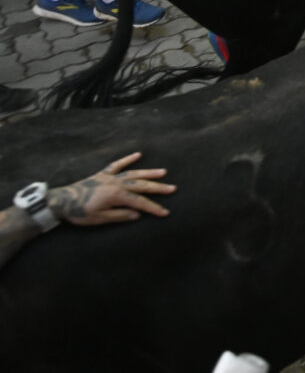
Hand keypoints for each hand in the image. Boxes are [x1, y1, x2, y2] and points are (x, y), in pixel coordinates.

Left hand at [47, 152, 175, 225]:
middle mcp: (116, 183)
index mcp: (116, 196)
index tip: (165, 212)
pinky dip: (127, 159)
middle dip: (158, 188)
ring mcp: (110, 177)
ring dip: (149, 172)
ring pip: (134, 173)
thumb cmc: (80, 212)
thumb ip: (120, 215)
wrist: (62, 201)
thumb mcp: (100, 219)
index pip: (140, 202)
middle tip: (172, 188)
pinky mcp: (103, 174)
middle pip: (141, 185)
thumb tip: (137, 214)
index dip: (153, 207)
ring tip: (163, 172)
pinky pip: (117, 164)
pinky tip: (138, 154)